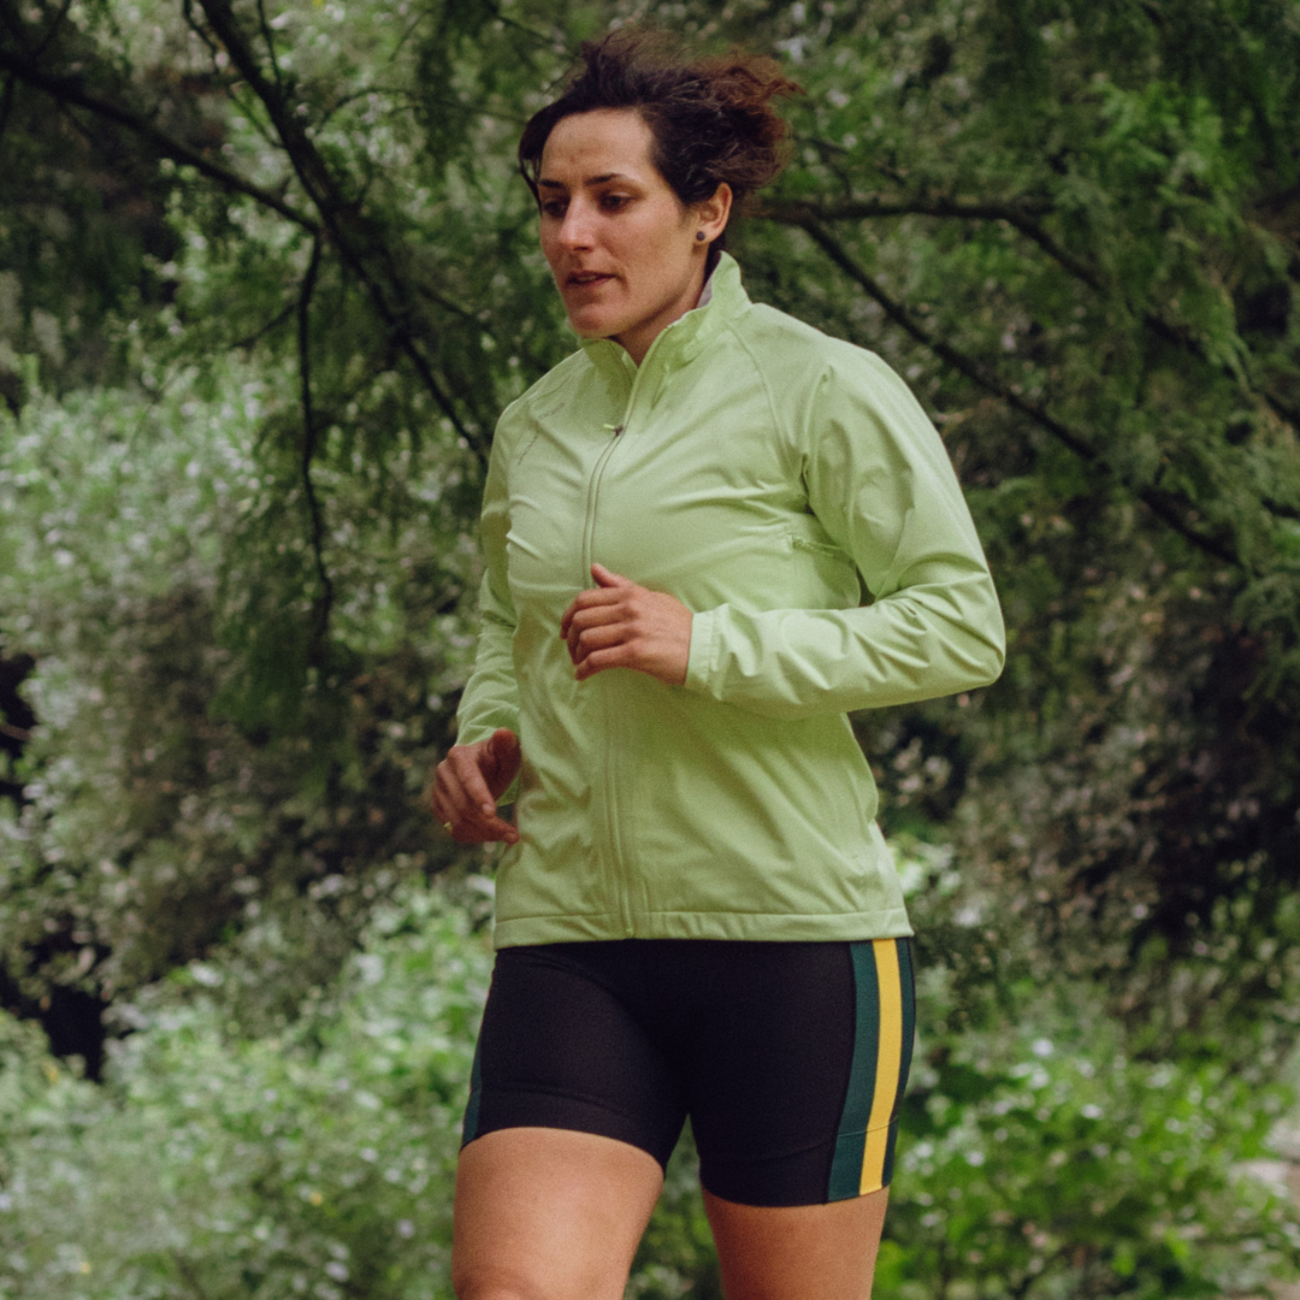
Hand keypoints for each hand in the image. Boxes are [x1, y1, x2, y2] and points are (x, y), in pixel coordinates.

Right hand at [431, 727, 520, 842]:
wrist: (483, 767)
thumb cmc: (499, 758)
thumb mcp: (507, 751)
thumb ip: (506, 744)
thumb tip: (503, 732)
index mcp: (459, 755)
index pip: (468, 778)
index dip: (479, 796)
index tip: (493, 813)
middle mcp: (443, 772)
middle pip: (463, 806)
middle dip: (489, 824)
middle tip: (513, 835)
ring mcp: (437, 791)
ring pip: (457, 822)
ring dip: (484, 834)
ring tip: (508, 836)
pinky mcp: (437, 808)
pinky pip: (453, 830)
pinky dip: (474, 837)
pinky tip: (492, 835)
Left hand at [559, 563, 691, 685]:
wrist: (704, 647)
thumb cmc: (679, 625)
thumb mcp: (651, 597)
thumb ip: (621, 585)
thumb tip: (594, 569)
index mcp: (630, 594)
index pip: (585, 599)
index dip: (567, 615)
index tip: (565, 629)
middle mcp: (629, 609)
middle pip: (581, 619)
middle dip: (570, 638)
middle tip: (572, 650)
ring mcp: (632, 630)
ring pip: (587, 639)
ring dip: (577, 655)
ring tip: (579, 663)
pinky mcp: (636, 653)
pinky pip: (598, 660)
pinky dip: (585, 669)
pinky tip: (583, 675)